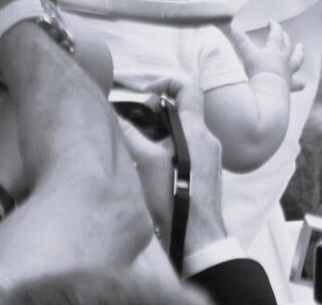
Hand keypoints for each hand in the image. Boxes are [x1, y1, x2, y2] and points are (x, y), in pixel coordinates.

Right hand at [122, 78, 225, 256]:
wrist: (197, 240)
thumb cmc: (173, 198)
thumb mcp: (143, 160)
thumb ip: (127, 131)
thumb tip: (110, 111)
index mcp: (195, 131)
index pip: (187, 87)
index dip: (166, 81)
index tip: (146, 94)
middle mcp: (207, 139)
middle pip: (182, 110)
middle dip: (156, 111)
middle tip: (136, 123)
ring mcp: (210, 158)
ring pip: (183, 131)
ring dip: (161, 132)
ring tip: (140, 146)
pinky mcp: (207, 173)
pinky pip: (188, 148)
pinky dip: (169, 148)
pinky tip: (152, 165)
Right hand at [230, 21, 305, 90]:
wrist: (268, 94)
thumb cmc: (258, 73)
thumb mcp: (247, 54)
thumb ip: (240, 40)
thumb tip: (233, 26)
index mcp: (274, 51)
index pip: (276, 34)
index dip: (274, 26)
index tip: (270, 21)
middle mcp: (284, 61)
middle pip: (287, 46)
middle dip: (285, 38)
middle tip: (285, 34)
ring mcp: (288, 74)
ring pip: (297, 61)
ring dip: (298, 54)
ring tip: (301, 49)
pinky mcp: (289, 87)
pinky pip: (296, 84)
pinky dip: (299, 83)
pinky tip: (303, 84)